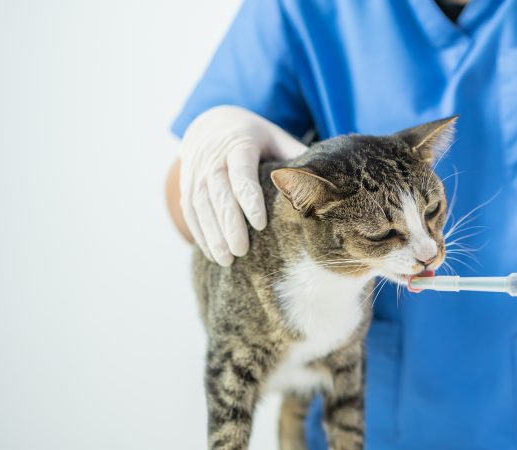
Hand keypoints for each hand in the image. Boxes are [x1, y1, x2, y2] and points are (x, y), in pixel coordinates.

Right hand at [179, 106, 306, 264]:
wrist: (213, 121)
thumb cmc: (257, 138)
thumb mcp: (277, 139)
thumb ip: (297, 159)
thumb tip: (330, 183)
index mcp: (239, 143)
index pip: (241, 173)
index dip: (249, 199)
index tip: (260, 224)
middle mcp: (213, 157)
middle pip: (217, 192)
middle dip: (228, 224)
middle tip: (241, 252)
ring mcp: (196, 170)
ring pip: (199, 204)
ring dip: (211, 234)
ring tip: (226, 260)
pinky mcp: (186, 183)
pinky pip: (189, 210)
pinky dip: (199, 233)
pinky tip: (212, 254)